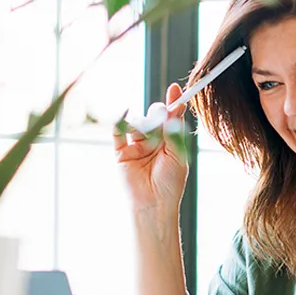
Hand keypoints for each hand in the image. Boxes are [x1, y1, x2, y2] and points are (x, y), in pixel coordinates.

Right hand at [113, 83, 188, 212]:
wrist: (153, 204)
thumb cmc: (170, 183)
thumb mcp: (177, 154)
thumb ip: (174, 131)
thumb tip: (174, 107)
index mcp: (170, 143)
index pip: (171, 119)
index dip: (173, 104)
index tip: (176, 89)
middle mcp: (153, 143)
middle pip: (153, 118)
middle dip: (157, 113)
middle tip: (161, 114)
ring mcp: (136, 147)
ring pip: (137, 124)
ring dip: (142, 122)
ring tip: (147, 132)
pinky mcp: (121, 153)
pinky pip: (118, 133)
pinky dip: (120, 122)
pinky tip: (125, 114)